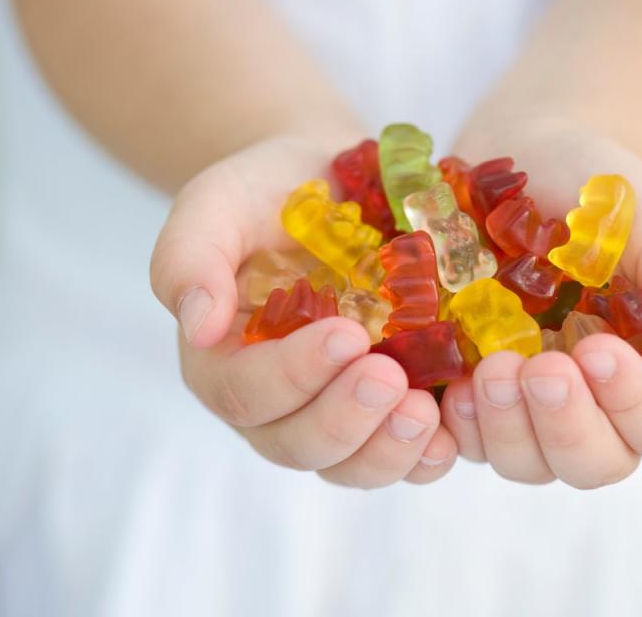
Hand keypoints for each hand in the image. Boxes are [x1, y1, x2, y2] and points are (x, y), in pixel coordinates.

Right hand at [150, 136, 457, 487]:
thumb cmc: (266, 191)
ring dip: (387, 452)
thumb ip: (190, 257)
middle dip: (345, 420)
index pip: (245, 392)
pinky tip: (451, 433)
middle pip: (297, 443)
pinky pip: (399, 452)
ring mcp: (333, 406)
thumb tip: (197, 326)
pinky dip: (425, 453)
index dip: (293, 375)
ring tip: (425, 415)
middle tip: (391, 378)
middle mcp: (277, 399)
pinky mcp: (386, 402)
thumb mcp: (217, 205)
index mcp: (224, 359)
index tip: (346, 335)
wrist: (333, 177)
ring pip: (349, 463)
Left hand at [438, 128, 641, 487]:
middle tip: (538, 368)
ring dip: (508, 429)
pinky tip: (450, 387)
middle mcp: (592, 398)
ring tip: (489, 368)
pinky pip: (465, 441)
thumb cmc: (601, 187)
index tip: (596, 345)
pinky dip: (459, 427)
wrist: (526, 152)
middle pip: (595, 463)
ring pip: (528, 463)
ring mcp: (529, 401)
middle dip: (567, 426)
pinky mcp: (474, 388)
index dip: (634, 403)